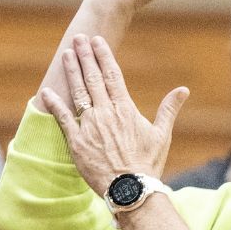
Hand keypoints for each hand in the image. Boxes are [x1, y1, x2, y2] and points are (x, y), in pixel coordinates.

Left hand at [39, 34, 189, 193]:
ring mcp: (90, 127)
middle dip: (85, 56)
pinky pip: (63, 119)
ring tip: (66, 54)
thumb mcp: (162, 135)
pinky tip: (47, 91)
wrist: (131, 190)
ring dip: (71, 72)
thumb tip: (183, 90)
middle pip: (93, 78)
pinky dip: (54, 104)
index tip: (97, 41)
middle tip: (78, 39)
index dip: (103, 56)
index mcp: (125, 109)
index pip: (112, 75)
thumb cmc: (148, 164)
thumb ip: (169, 109)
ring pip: (78, 93)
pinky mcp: (77, 142)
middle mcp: (106, 113)